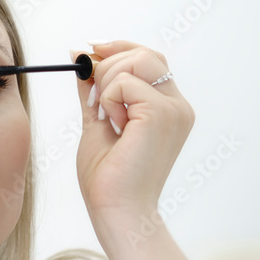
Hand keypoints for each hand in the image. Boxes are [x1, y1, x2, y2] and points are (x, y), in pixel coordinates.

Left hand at [72, 40, 194, 225]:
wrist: (117, 210)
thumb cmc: (108, 178)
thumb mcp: (96, 122)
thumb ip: (93, 91)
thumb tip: (80, 57)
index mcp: (169, 108)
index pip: (150, 59)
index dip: (119, 49)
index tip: (88, 51)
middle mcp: (178, 106)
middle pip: (144, 53)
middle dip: (108, 66)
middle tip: (95, 100)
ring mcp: (174, 109)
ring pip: (135, 60)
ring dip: (108, 84)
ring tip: (109, 118)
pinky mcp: (161, 113)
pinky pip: (124, 82)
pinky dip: (108, 100)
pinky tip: (115, 127)